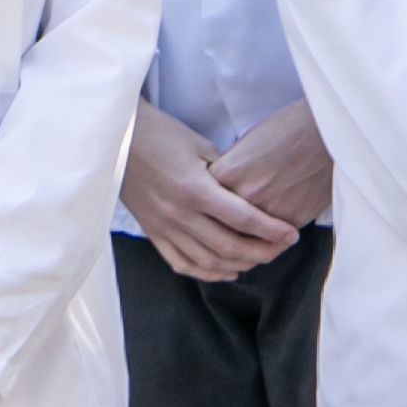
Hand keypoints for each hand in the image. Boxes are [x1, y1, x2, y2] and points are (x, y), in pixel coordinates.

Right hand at [123, 101, 298, 284]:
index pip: (242, 218)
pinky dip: (206, 273)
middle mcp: (179, 213)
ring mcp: (163, 227)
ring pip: (208, 261)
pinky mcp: (152, 232)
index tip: (291, 235)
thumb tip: (251, 194)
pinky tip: (226, 271)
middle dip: (262, 252)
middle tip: (281, 249)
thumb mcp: (198, 145)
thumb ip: (225, 173)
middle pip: (229, 246)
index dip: (271, 230)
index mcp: (194, 188)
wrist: (115, 138)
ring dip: (238, 265)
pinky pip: (181, 263)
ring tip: (259, 259)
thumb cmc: (159, 133)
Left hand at [204, 99, 333, 237]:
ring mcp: (267, 211)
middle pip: (219, 228)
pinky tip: (267, 245)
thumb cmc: (288, 129)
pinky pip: (271, 245)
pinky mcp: (290, 222)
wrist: (326, 131)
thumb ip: (229, 170)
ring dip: (243, 249)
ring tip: (244, 249)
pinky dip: (268, 247)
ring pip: (244, 242)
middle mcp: (242, 195)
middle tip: (221, 237)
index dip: (205, 207)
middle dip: (219, 234)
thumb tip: (219, 188)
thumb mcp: (246, 143)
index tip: (207, 210)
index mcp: (225, 173)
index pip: (202, 202)